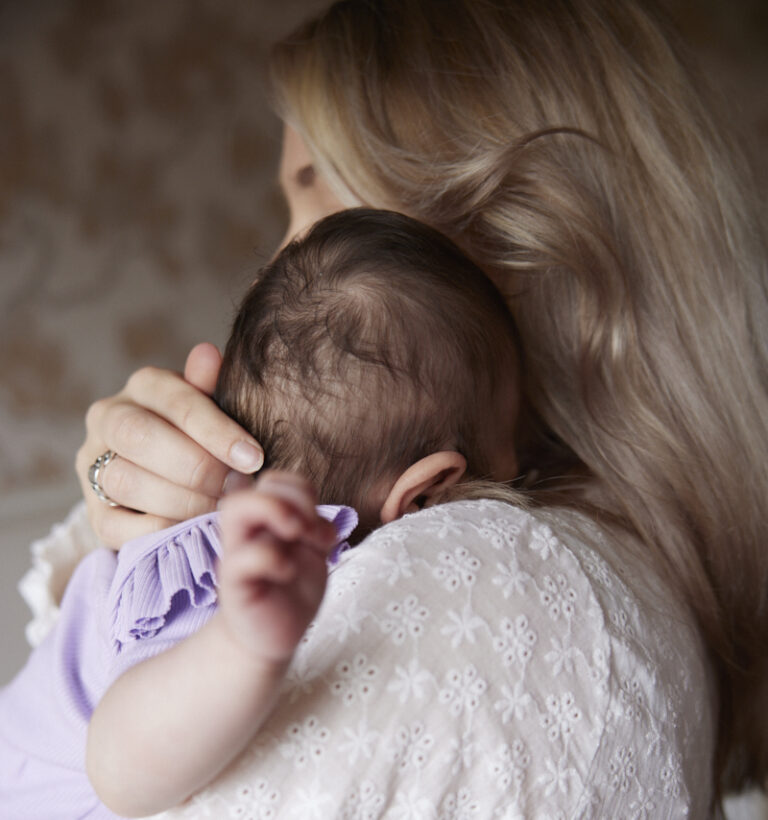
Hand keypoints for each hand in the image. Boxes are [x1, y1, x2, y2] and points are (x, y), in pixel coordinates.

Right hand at [75, 343, 263, 547]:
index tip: (253, 457)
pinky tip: (193, 527)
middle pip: (140, 437)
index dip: (217, 432)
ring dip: (181, 500)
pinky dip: (160, 529)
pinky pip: (117, 526)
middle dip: (196, 467)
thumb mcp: (212, 408)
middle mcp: (108, 419)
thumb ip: (211, 387)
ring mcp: (93, 466)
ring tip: (220, 508)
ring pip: (126, 481)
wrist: (169, 474)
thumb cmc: (203, 433)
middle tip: (236, 486)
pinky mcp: (94, 513)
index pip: (176, 402)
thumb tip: (208, 354)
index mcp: (143, 387)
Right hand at [217, 471, 337, 661]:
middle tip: (310, 532)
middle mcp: (248, 531)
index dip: (301, 492)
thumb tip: (323, 522)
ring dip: (275, 512)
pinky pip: (241, 557)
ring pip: (235, 508)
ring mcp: (237, 554)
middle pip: (255, 484)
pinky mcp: (234, 584)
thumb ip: (314, 529)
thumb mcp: (311, 553)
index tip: (319, 527)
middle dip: (291, 498)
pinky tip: (288, 572)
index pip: (275, 481)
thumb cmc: (292, 590)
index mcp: (267, 520)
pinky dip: (271, 558)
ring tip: (298, 537)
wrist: (274, 636)